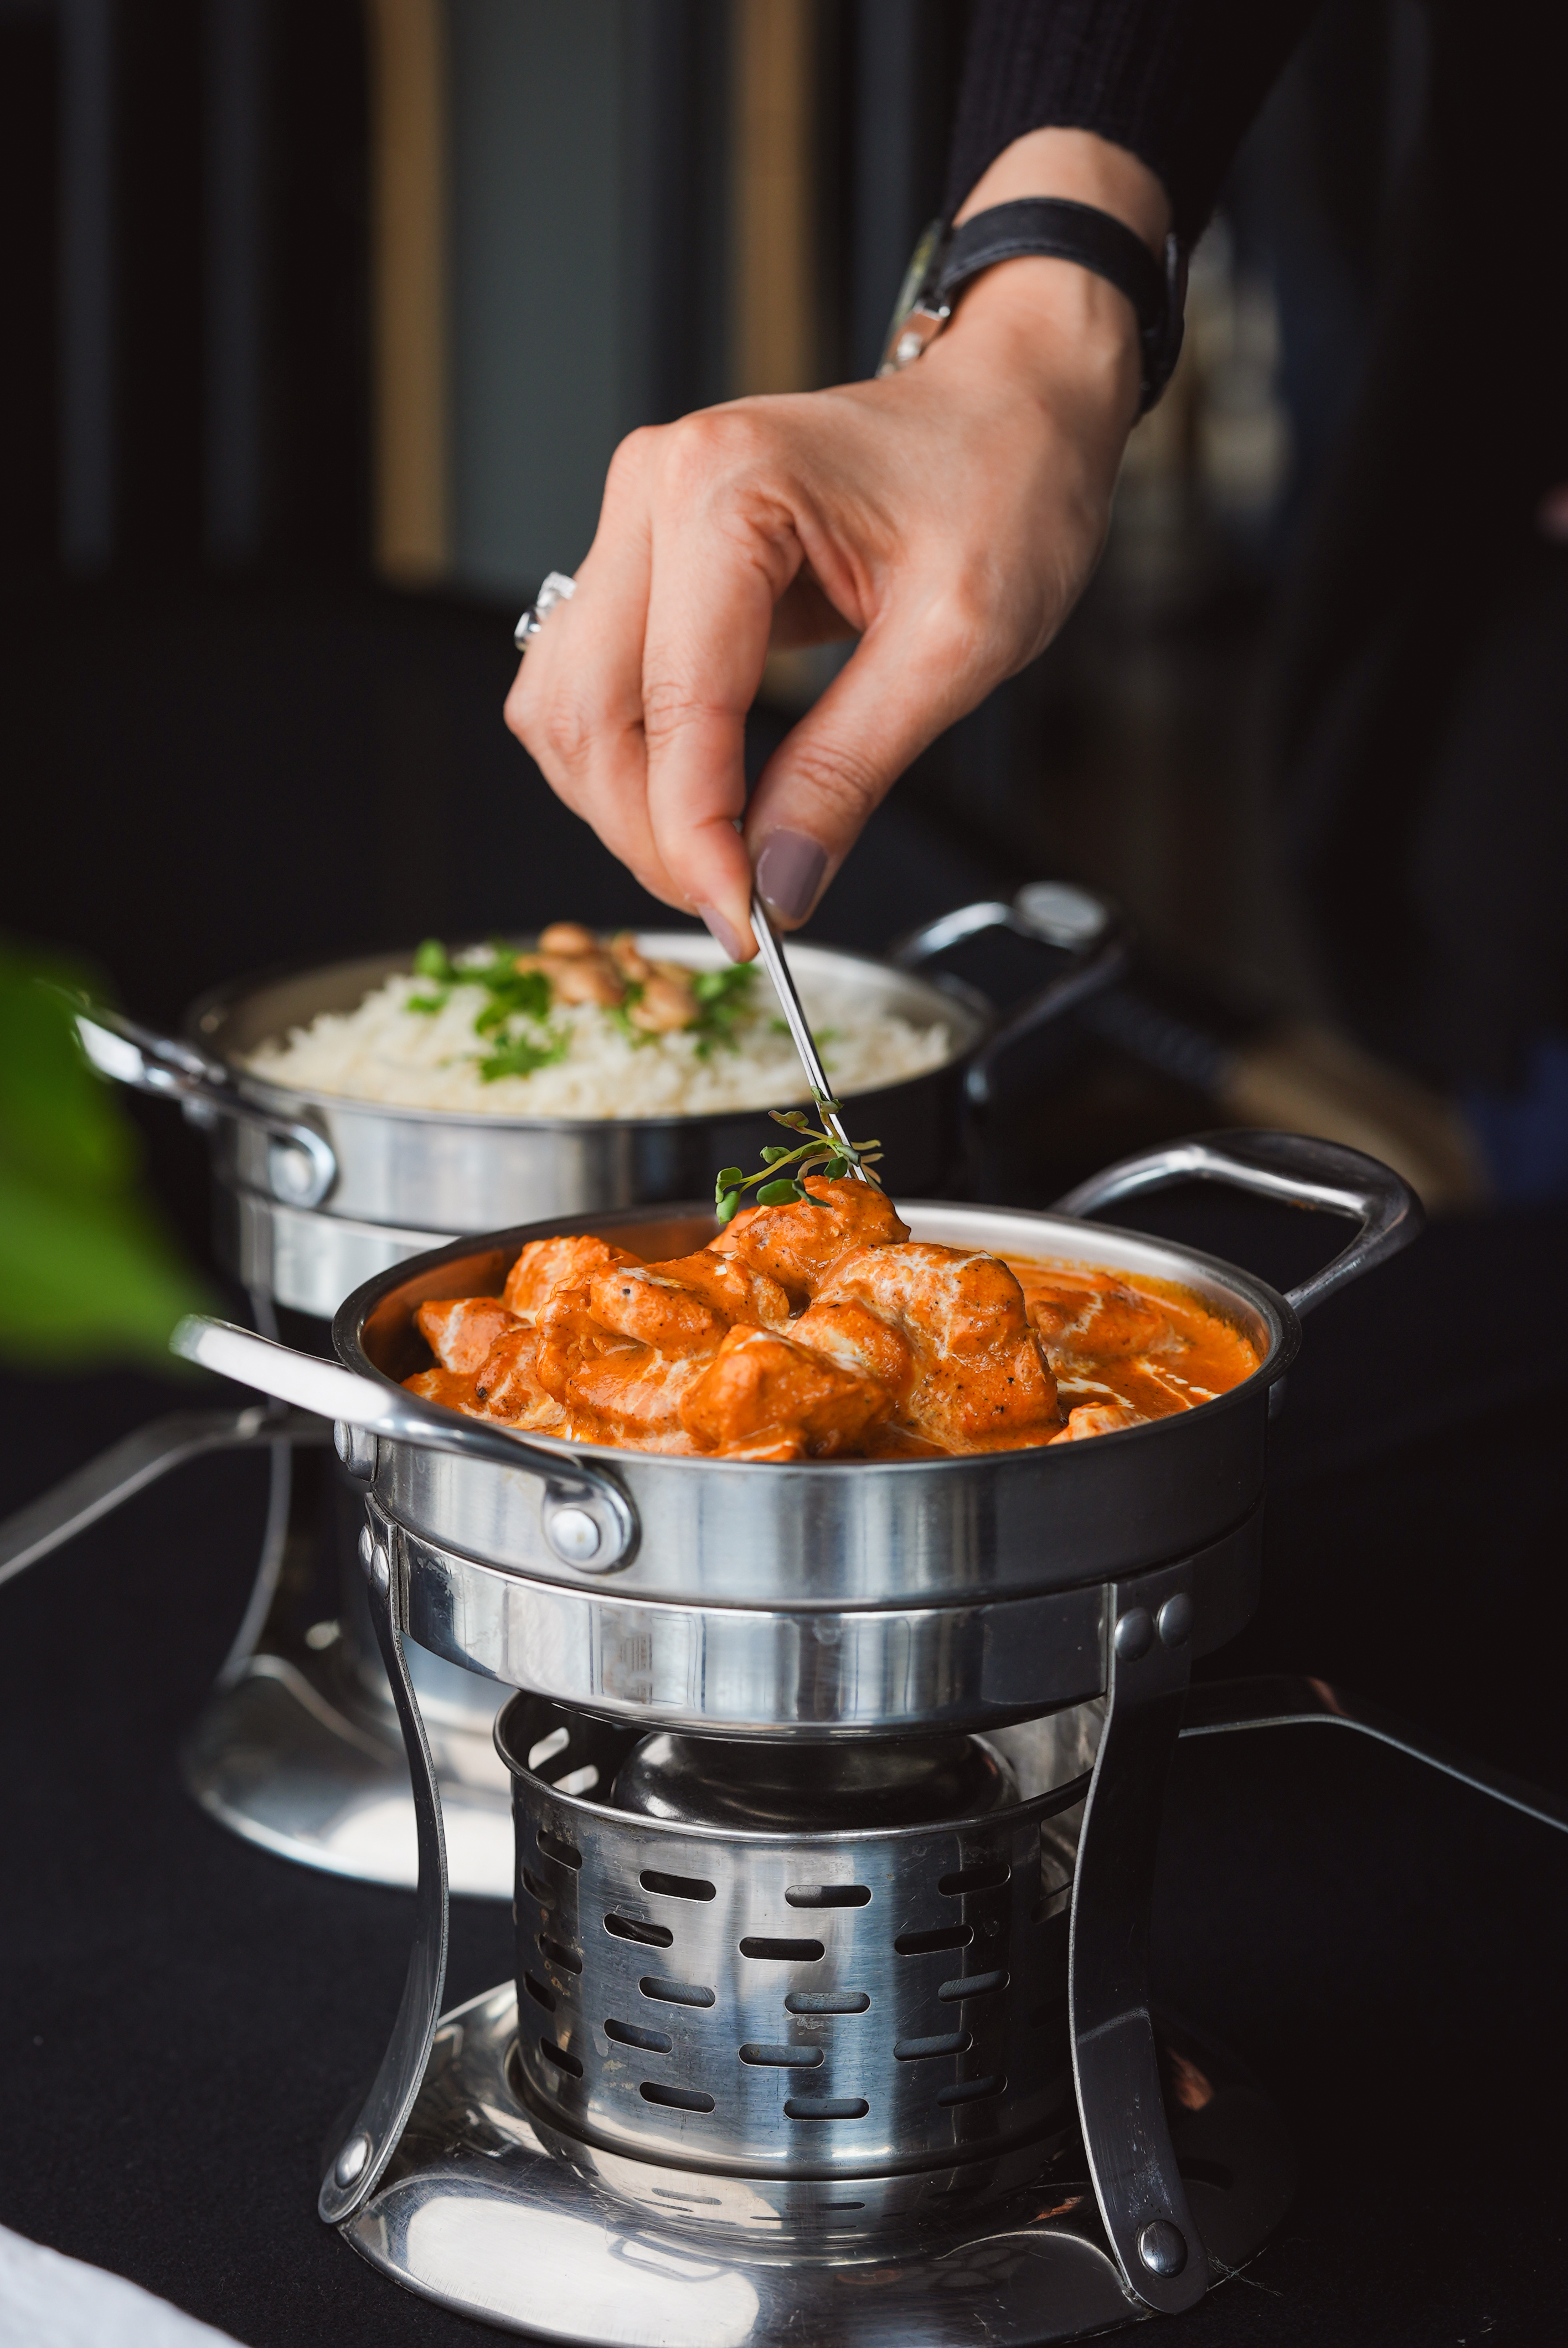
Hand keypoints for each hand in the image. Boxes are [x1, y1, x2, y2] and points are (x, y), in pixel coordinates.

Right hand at [505, 132, 1165, 959]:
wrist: (1013, 406)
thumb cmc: (1004, 483)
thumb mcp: (957, 645)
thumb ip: (851, 773)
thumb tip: (780, 887)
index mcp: (726, 488)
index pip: (675, 710)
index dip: (696, 841)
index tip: (743, 927)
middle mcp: (654, 489)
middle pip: (585, 714)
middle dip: (650, 834)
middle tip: (739, 906)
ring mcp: (637, 520)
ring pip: (566, 708)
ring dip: (625, 806)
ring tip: (722, 860)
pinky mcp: (645, 557)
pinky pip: (591, 686)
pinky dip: (633, 764)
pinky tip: (701, 801)